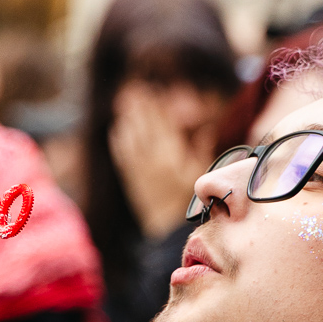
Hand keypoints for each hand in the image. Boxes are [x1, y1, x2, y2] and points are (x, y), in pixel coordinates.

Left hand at [108, 82, 217, 238]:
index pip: (162, 125)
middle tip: (135, 89)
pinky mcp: (132, 179)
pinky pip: (123, 155)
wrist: (168, 232)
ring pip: (131, 137)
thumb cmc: (190, 203)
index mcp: (171, 156)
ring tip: (124, 102)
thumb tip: (205, 130)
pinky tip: (117, 130)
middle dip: (140, 107)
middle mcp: (153, 159)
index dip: (157, 107)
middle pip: (145, 126)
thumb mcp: (200, 175)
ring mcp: (140, 169)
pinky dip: (120, 141)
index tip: (153, 91)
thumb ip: (201, 151)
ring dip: (128, 119)